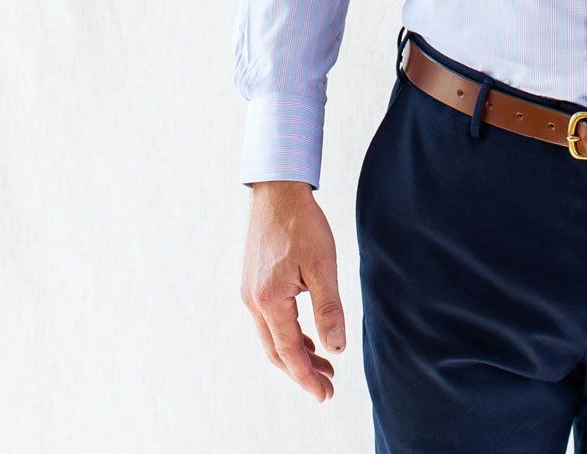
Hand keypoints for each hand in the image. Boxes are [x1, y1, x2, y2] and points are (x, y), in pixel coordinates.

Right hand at [240, 179, 345, 401]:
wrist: (277, 191)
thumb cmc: (302, 225)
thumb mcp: (323, 266)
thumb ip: (329, 309)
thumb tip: (337, 349)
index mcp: (269, 300)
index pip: (289, 351)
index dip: (307, 376)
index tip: (325, 394)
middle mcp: (253, 301)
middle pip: (276, 351)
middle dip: (301, 372)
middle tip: (327, 387)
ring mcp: (250, 292)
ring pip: (271, 337)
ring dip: (296, 354)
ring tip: (324, 365)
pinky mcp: (253, 283)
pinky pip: (269, 321)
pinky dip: (288, 335)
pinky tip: (308, 337)